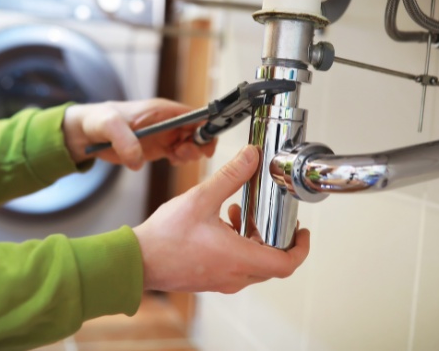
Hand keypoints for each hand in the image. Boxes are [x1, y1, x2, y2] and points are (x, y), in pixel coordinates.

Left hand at [62, 99, 216, 169]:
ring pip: (191, 144)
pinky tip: (171, 161)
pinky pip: (179, 154)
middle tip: (182, 154)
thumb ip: (124, 140)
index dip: (206, 127)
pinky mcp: (158, 148)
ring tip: (175, 157)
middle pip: (198, 131)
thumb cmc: (98, 120)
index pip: (195, 114)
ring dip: (190, 153)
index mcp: (161, 110)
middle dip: (199, 144)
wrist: (86, 133)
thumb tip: (138, 160)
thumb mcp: (108, 126)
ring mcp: (164, 135)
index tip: (205, 143)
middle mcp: (167, 121)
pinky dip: (180, 160)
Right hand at [133, 145, 310, 292]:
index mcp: (238, 258)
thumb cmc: (165, 238)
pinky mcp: (209, 279)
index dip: (301, 248)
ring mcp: (221, 280)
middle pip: (272, 263)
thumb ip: (230, 176)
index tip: (302, 232)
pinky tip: (220, 223)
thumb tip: (251, 157)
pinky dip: (238, 246)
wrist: (136, 261)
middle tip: (269, 216)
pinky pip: (235, 266)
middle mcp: (234, 275)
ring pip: (253, 264)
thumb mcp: (201, 198)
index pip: (286, 264)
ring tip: (239, 213)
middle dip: (275, 237)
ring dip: (253, 239)